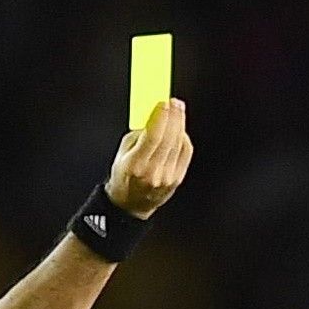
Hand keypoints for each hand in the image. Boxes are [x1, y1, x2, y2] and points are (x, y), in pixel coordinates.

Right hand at [105, 98, 192, 218]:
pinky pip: (185, 153)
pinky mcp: (176, 180)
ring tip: (178, 111)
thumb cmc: (125, 177)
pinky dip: (184, 138)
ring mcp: (166, 177)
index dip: (161, 117)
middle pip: (169, 138)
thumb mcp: (123, 154)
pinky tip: (180, 129)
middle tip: (175, 103)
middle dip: (173, 117)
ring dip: (180, 124)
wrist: (131, 206)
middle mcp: (152, 172)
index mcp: (135, 165)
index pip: (153, 136)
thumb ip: (139, 135)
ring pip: (178, 144)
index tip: (164, 102)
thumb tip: (155, 116)